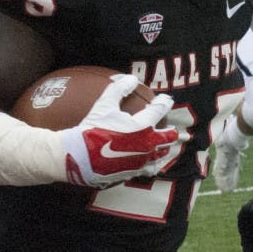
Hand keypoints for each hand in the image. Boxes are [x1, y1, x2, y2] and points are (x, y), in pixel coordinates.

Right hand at [59, 75, 177, 186]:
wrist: (80, 157)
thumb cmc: (92, 129)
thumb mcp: (104, 105)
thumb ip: (119, 89)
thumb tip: (130, 78)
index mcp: (144, 126)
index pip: (160, 110)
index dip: (165, 102)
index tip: (167, 99)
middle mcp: (148, 145)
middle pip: (168, 137)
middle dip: (172, 132)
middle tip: (172, 129)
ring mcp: (142, 161)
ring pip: (160, 155)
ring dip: (162, 149)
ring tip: (162, 147)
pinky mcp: (133, 173)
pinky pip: (147, 168)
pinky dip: (149, 163)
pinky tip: (147, 163)